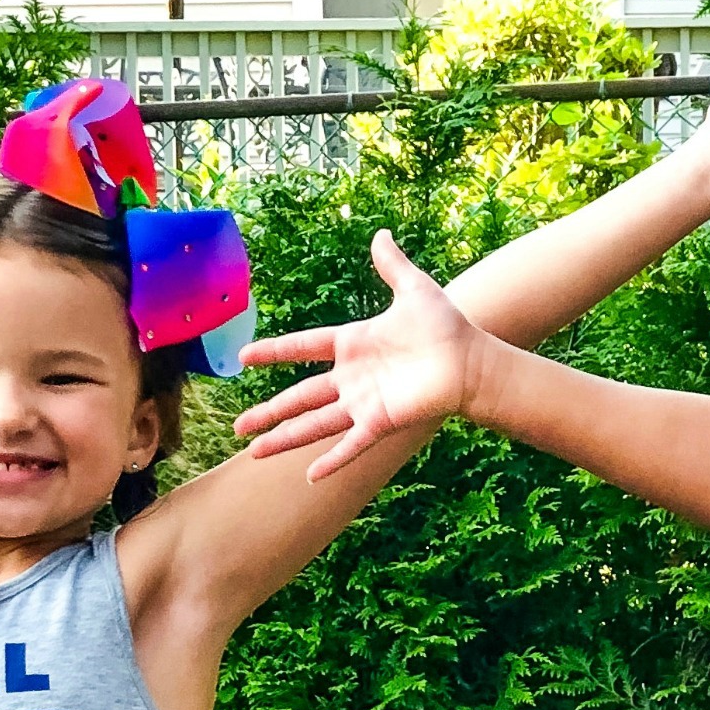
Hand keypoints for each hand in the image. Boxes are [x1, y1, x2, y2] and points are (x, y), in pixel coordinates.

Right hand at [236, 232, 487, 473]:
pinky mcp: (381, 423)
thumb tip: (381, 233)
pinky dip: (332, 460)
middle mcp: (352, 378)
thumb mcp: (413, 288)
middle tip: (238, 427)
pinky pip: (352, 444)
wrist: (471, 361)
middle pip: (299, 398)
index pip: (303, 348)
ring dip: (285, 438)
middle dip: (269, 412)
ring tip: (255, 452)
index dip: (274, 352)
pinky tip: (310, 476)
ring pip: (315, 424)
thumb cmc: (445, 327)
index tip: (244, 358)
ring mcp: (364, 403)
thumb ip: (392, 265)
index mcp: (352, 344)